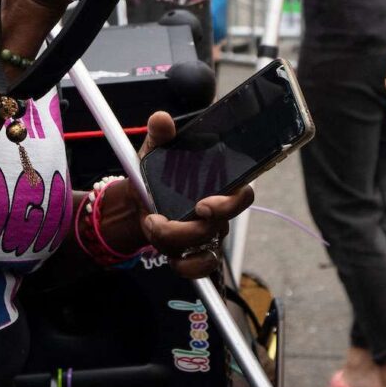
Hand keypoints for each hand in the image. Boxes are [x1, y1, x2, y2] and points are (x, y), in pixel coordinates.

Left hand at [131, 112, 255, 278]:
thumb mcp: (157, 150)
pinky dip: (189, 267)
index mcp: (219, 185)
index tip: (203, 203)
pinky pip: (204, 266)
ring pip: (208, 246)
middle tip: (181, 216)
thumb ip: (161, 135)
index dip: (231, 201)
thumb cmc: (159, 173)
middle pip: (225, 222)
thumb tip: (161, 119)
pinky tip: (172, 259)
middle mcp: (220, 211)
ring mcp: (210, 234)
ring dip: (178, 239)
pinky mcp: (197, 251)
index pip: (242, 194)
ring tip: (153, 225)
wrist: (143, 199)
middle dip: (206, 223)